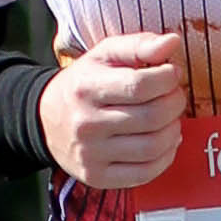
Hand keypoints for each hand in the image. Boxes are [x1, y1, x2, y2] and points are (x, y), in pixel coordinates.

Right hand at [40, 27, 188, 192]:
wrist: (46, 121)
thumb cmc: (83, 84)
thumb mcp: (104, 55)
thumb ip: (138, 45)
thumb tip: (172, 42)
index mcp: (86, 88)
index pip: (140, 85)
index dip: (168, 79)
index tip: (171, 74)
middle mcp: (86, 123)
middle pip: (152, 116)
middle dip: (175, 103)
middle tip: (174, 96)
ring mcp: (91, 155)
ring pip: (153, 146)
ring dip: (173, 129)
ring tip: (169, 118)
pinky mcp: (98, 177)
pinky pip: (146, 173)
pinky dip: (166, 157)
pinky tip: (164, 142)